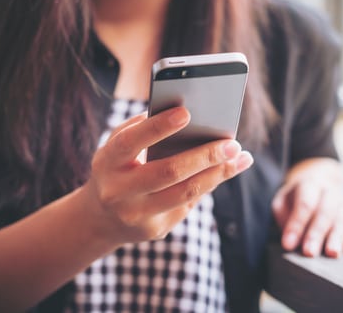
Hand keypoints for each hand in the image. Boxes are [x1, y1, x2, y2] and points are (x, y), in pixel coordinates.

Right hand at [84, 106, 252, 243]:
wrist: (101, 219)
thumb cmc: (117, 168)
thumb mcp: (117, 147)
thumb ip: (142, 128)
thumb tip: (187, 115)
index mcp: (107, 163)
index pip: (131, 142)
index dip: (158, 127)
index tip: (186, 112)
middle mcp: (118, 192)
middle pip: (168, 172)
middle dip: (204, 156)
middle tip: (232, 143)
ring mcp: (137, 215)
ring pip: (186, 193)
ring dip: (218, 173)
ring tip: (241, 157)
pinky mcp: (156, 230)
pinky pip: (189, 203)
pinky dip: (210, 183)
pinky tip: (227, 170)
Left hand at [272, 158, 342, 257]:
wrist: (318, 182)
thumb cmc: (295, 198)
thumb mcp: (282, 201)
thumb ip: (284, 218)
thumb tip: (290, 242)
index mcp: (310, 185)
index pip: (305, 204)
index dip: (297, 224)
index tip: (288, 244)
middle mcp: (329, 192)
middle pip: (325, 212)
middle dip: (316, 234)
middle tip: (309, 252)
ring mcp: (342, 204)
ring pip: (341, 220)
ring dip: (337, 238)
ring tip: (332, 253)